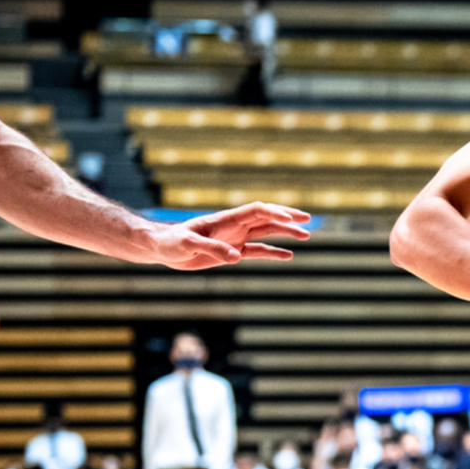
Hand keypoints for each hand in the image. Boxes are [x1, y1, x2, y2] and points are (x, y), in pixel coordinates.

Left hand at [148, 202, 310, 270]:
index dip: (274, 213)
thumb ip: (211, 248)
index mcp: (226, 220)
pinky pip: (258, 251)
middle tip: (308, 220)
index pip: (256, 211)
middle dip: (288, 217)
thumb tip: (235, 257)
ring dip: (285, 233)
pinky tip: (288, 256)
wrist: (161, 248)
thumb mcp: (188, 245)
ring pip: (266, 232)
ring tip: (306, 235)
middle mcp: (234, 226)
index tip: (290, 220)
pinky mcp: (233, 252)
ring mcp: (235, 238)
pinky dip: (273, 252)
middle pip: (267, 218)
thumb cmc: (171, 242)